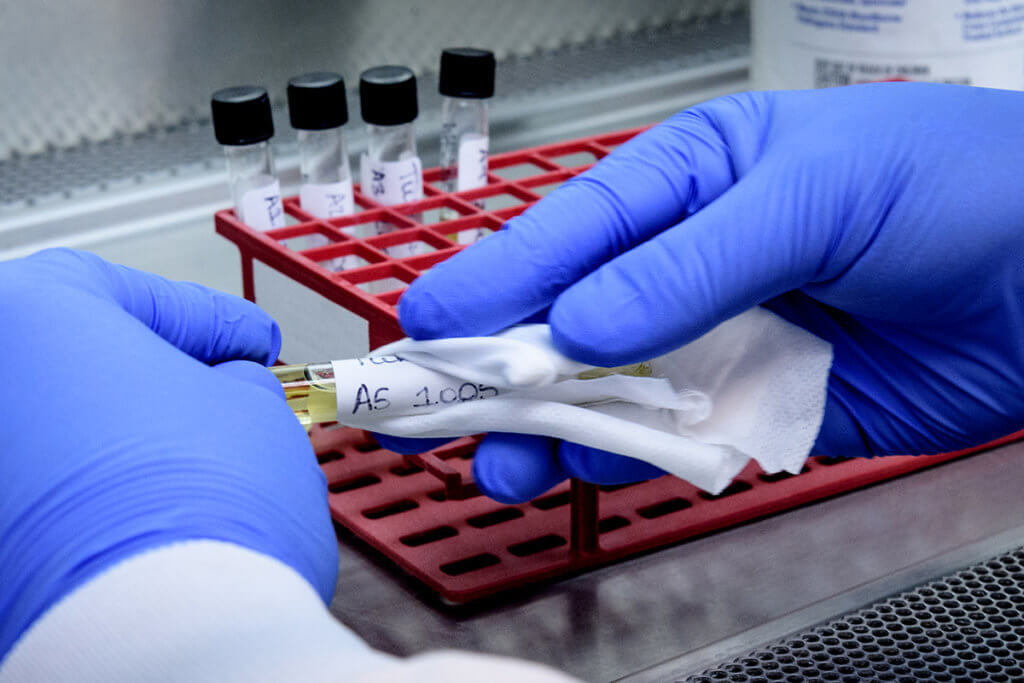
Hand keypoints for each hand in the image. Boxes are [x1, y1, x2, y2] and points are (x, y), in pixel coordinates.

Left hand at [0, 249, 336, 657]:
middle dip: (157, 375)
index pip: (140, 295)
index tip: (251, 342)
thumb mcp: (255, 409)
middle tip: (222, 393)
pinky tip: (152, 513)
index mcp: (32, 316)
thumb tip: (227, 389)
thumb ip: (237, 380)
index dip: (215, 320)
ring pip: (60, 433)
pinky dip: (93, 496)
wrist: (161, 639)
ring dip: (125, 437)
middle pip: (80, 362)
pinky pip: (44, 497)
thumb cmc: (200, 513)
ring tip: (196, 464)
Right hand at [395, 83, 1023, 501]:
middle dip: (503, 366)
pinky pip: (681, 437)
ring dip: (559, 426)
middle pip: (573, 319)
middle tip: (431, 408)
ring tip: (506, 461)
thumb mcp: (809, 196)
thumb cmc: (953, 183)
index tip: (427, 323)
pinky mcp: (762, 405)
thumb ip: (689, 264)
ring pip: (617, 388)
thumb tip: (582, 322)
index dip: (494, 279)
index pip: (569, 231)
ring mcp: (724, 338)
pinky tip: (593, 469)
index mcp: (691, 179)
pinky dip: (638, 458)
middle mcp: (693, 263)